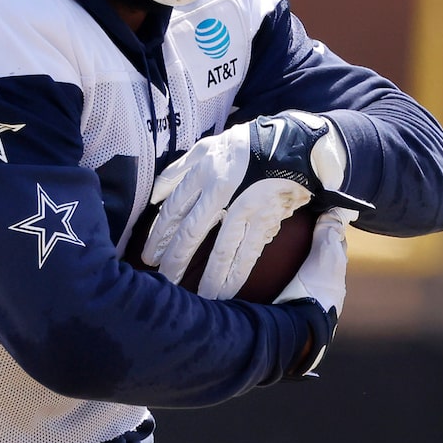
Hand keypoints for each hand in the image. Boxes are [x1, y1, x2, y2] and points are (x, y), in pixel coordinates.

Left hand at [144, 112, 345, 293]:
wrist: (292, 145)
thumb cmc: (245, 147)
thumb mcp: (207, 147)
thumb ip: (178, 170)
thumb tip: (155, 196)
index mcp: (203, 171)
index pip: (174, 208)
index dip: (160, 235)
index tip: (150, 255)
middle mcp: (221, 190)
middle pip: (192, 232)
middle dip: (176, 259)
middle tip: (165, 281)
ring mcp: (245, 207)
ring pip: (221, 249)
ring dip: (208, 276)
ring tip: (197, 297)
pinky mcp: (266, 220)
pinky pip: (248, 253)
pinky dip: (236, 275)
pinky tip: (225, 292)